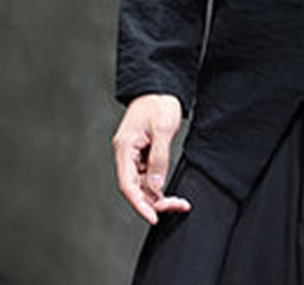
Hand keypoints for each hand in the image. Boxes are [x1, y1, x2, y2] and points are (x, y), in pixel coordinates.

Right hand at [112, 93, 191, 224]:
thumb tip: (156, 186)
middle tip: (177, 206)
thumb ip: (158, 158)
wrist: (159, 87)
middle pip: (135, 188)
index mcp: (124, 148)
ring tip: (179, 203)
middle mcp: (126, 155)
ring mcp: (134, 156)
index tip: (153, 217)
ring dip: (158, 197)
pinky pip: (148, 177)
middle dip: (153, 202)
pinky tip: (171, 194)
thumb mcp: (162, 129)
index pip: (127, 184)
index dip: (139, 204)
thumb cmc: (158, 103)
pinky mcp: (143, 155)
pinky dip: (159, 187)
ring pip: (143, 185)